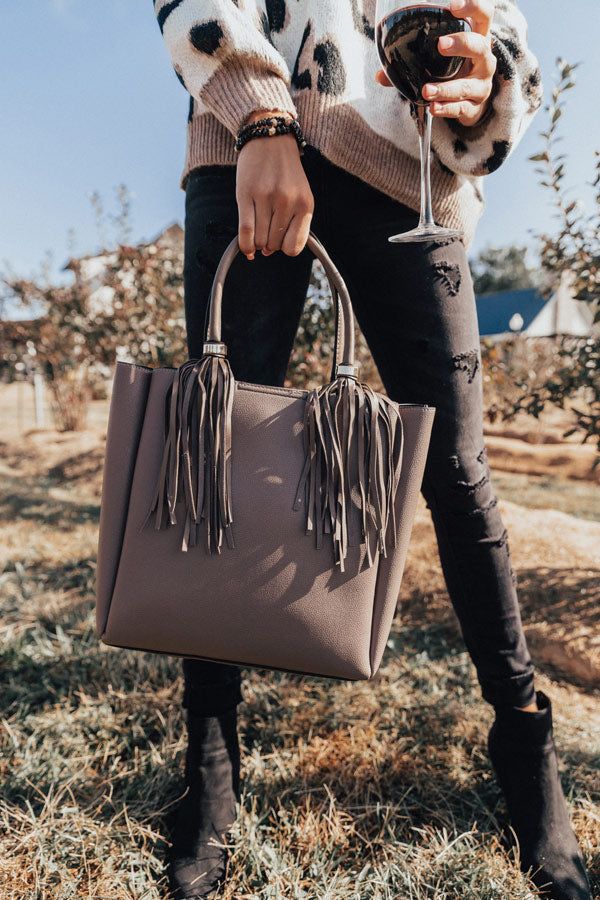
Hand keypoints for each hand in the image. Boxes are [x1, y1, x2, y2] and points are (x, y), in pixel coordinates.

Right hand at [236, 110, 314, 259]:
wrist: (270, 139)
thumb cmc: (285, 173)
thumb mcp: (300, 195)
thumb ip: (294, 223)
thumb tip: (269, 252)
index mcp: (305, 204)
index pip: (294, 247)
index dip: (284, 249)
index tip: (280, 241)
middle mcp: (287, 201)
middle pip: (274, 244)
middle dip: (269, 243)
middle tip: (266, 230)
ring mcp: (266, 198)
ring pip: (260, 240)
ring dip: (257, 242)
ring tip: (257, 230)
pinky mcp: (246, 194)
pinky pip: (245, 230)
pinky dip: (245, 245)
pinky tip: (246, 248)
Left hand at [375, 0, 496, 127]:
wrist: (469, 103)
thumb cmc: (452, 70)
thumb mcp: (440, 59)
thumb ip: (412, 62)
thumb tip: (380, 74)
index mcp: (476, 38)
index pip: (484, 14)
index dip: (473, 6)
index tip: (453, 5)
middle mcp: (483, 59)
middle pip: (480, 46)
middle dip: (461, 44)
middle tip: (440, 45)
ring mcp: (481, 84)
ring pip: (468, 85)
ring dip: (446, 88)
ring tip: (426, 90)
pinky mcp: (475, 107)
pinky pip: (462, 108)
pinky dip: (447, 109)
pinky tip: (434, 108)